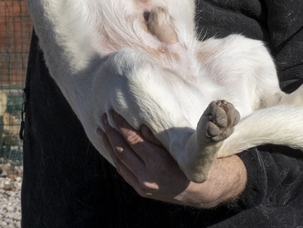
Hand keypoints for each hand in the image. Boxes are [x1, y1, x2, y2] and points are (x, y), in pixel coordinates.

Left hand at [97, 111, 245, 208]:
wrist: (200, 190)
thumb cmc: (191, 162)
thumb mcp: (178, 146)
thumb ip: (157, 136)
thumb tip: (139, 122)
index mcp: (158, 164)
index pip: (133, 140)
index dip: (122, 125)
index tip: (115, 112)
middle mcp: (147, 177)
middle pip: (122, 151)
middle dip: (111, 132)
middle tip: (104, 117)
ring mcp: (143, 186)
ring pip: (119, 162)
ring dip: (109, 144)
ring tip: (102, 129)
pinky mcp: (141, 190)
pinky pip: (123, 172)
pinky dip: (116, 158)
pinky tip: (111, 147)